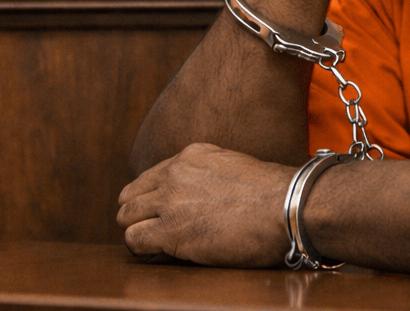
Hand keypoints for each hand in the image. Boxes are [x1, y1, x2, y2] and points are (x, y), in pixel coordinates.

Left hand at [118, 143, 293, 266]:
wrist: (283, 206)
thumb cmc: (270, 194)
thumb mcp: (232, 166)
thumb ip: (208, 174)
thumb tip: (202, 194)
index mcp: (190, 155)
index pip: (151, 176)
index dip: (153, 199)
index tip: (162, 213)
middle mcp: (175, 173)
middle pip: (131, 195)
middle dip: (138, 214)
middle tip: (154, 231)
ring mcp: (170, 200)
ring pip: (126, 216)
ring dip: (137, 231)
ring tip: (155, 244)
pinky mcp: (171, 231)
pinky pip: (134, 239)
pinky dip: (142, 249)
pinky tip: (159, 254)